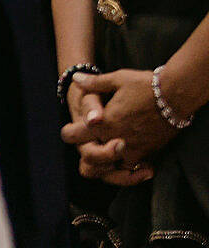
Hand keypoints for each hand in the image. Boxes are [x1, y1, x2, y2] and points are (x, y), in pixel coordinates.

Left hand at [62, 70, 171, 185]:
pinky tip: (130, 156)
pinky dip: (129, 168)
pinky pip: (132, 168)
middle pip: (89, 159)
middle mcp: (113, 139)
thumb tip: (75, 77)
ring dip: (108, 165)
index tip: (73, 130)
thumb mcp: (118, 79)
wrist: (178, 94)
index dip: (69, 133)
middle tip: (94, 145)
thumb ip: (95, 83)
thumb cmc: (146, 85)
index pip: (72, 136)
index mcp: (101, 123)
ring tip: (111, 156)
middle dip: (89, 154)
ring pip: (110, 170)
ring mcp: (130, 148)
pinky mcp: (147, 151)